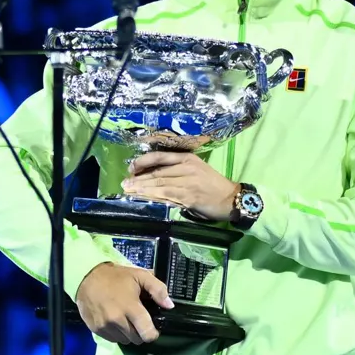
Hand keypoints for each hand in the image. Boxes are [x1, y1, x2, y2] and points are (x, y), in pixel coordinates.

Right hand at [75, 262, 173, 343]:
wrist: (86, 277)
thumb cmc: (115, 277)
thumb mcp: (140, 276)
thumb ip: (158, 289)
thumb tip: (169, 306)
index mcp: (130, 307)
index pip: (147, 334)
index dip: (153, 333)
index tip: (153, 328)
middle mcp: (117, 320)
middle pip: (137, 339)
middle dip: (140, 332)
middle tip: (138, 320)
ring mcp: (105, 326)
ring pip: (124, 340)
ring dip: (128, 334)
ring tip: (125, 319)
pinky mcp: (96, 329)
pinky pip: (112, 339)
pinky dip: (116, 333)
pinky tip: (115, 321)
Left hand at [121, 152, 238, 220]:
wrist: (230, 198)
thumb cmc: (212, 184)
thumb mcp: (196, 169)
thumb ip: (177, 170)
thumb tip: (153, 176)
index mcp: (187, 158)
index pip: (160, 157)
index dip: (143, 162)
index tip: (131, 168)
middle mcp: (186, 167)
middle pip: (157, 172)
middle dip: (138, 179)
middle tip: (124, 183)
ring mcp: (188, 182)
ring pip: (159, 184)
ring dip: (142, 189)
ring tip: (128, 191)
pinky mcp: (189, 196)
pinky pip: (166, 196)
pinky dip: (153, 197)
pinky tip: (143, 198)